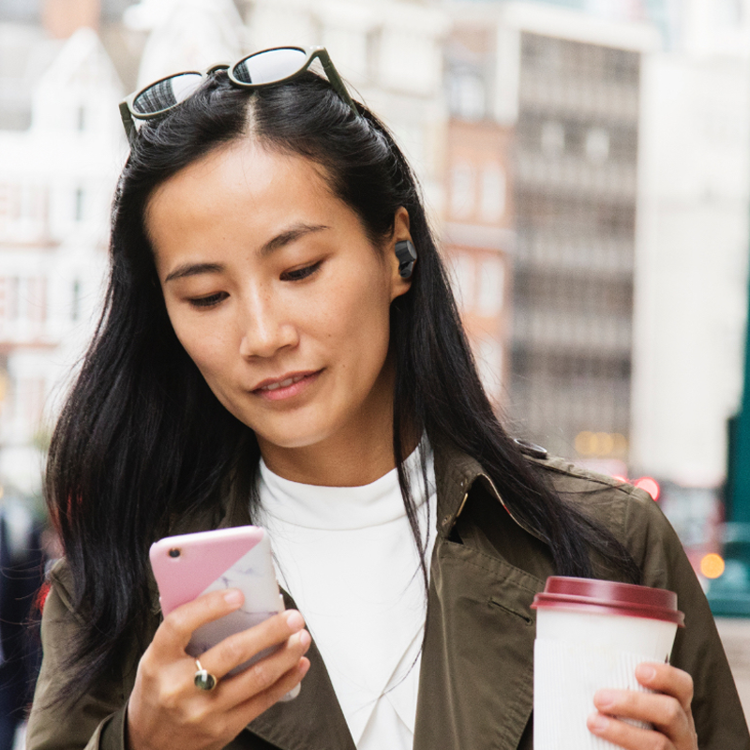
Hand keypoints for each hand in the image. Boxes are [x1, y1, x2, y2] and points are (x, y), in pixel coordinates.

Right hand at [127, 589, 310, 749]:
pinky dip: (286, 680)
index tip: (239, 595)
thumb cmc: (160, 689)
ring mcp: (203, 711)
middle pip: (232, 652)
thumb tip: (234, 599)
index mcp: (158, 661)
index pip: (180, 626)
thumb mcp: (158, 659)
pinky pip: (262, 701)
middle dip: (269, 632)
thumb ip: (186, 634)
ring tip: (302, 637)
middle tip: (293, 616)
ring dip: (285, 655)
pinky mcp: (223, 729)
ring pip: (255, 678)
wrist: (149, 746)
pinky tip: (299, 664)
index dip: (210, 607)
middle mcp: (179, 687)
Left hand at [586, 662, 697, 749]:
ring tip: (593, 722)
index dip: (665, 676)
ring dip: (622, 732)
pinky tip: (600, 747)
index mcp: (677, 709)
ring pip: (658, 744)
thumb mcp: (636, 712)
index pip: (682, 686)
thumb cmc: (631, 730)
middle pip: (670, 712)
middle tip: (599, 698)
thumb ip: (619, 693)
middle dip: (633, 703)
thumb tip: (573, 665)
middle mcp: (682, 733)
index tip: (638, 671)